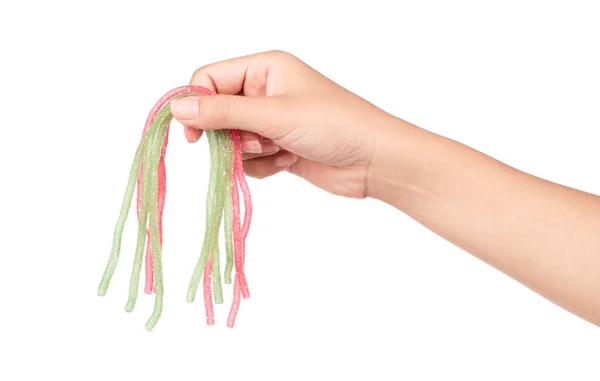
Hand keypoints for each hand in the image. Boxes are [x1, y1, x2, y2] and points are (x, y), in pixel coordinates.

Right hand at [170, 50, 398, 198]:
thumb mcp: (273, 114)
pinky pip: (249, 159)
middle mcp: (265, 91)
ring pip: (232, 140)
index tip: (195, 136)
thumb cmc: (333, 124)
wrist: (373, 161)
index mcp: (264, 68)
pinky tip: (288, 162)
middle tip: (257, 142)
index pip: (209, 79)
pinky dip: (263, 165)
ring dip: (251, 152)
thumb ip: (223, 112)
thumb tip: (176, 108)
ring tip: (280, 150)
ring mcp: (272, 121)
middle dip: (232, 134)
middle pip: (218, 113)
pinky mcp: (278, 147)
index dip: (197, 105)